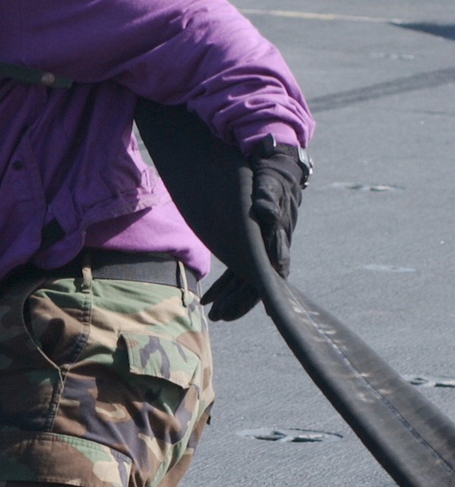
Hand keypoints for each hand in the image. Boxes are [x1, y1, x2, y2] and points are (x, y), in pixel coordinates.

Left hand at [201, 139, 311, 322]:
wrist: (272, 169)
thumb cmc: (270, 176)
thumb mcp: (269, 181)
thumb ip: (268, 194)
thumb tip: (264, 208)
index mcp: (277, 236)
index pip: (273, 268)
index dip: (266, 287)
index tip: (264, 307)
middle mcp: (270, 248)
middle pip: (257, 281)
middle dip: (239, 301)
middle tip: (219, 317)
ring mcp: (259, 251)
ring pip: (244, 281)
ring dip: (229, 299)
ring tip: (212, 315)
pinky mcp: (247, 249)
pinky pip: (235, 273)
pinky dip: (223, 287)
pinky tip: (208, 300)